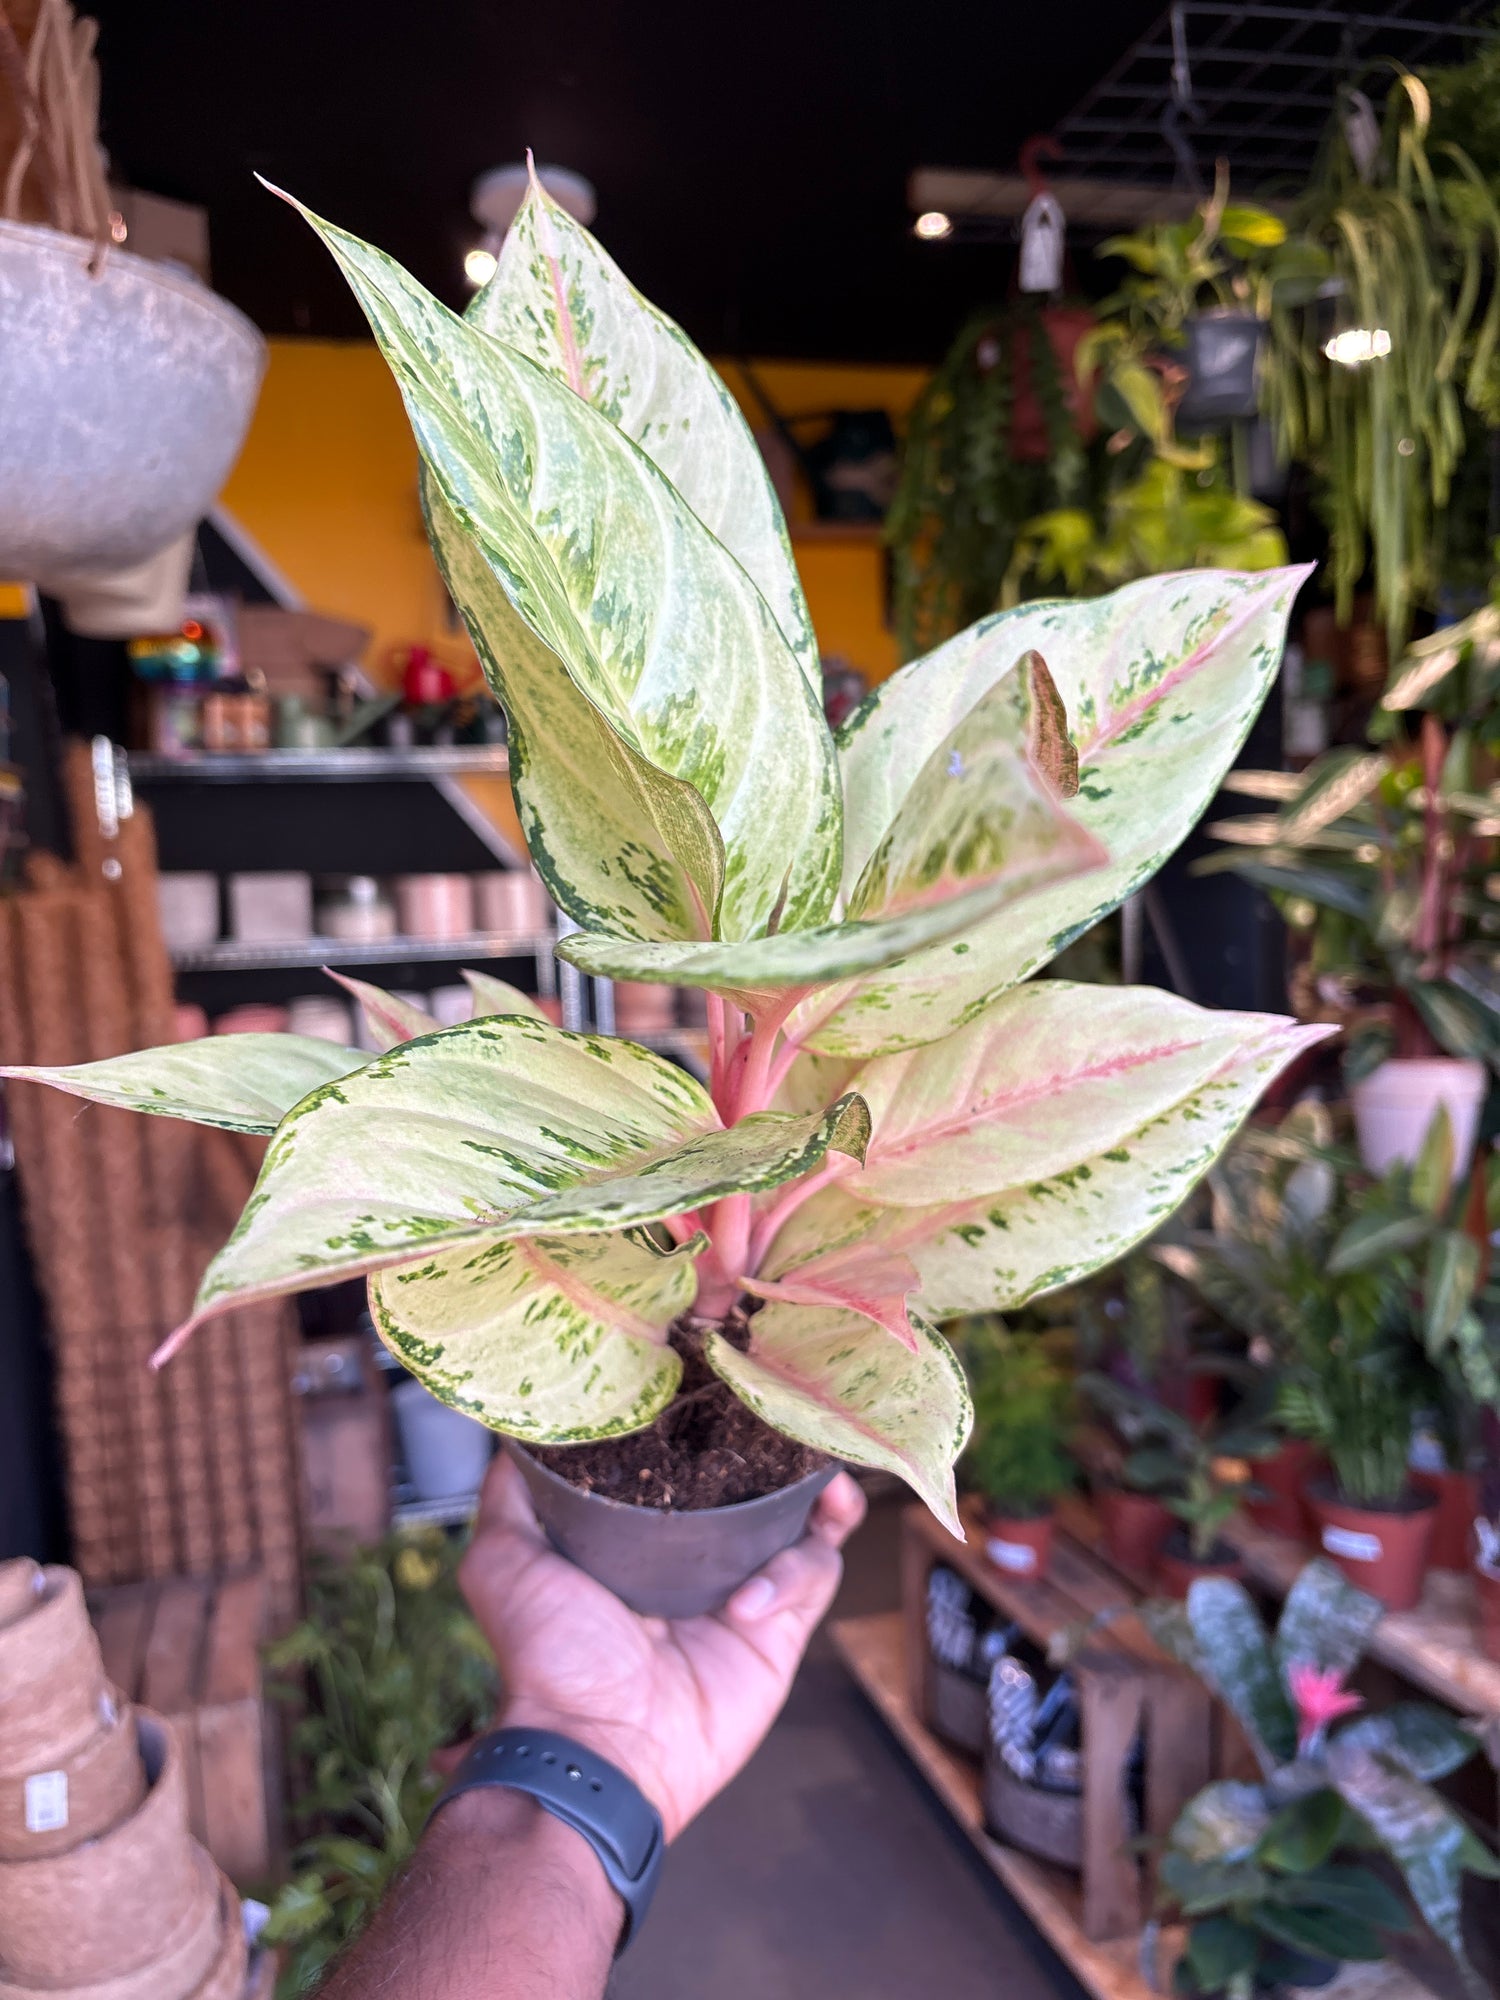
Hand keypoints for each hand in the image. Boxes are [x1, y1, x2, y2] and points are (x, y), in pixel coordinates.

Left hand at [457, 1454, 865, 1841]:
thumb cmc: (549, 1654)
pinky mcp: (782, 1632)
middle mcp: (697, 1558)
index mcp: (641, 1538)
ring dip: (820, 1498)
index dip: (714, 1430)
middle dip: (786, 1452)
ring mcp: (746, 1592)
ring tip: (822, 1487)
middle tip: (797, 1422)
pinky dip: (795, 1571)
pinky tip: (748, 1600)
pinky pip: (815, 1575)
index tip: (726, 1392)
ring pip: (807, 1524)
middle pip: (761, 1485)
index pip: (691, 1466)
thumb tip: (522, 1430)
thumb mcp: (503, 1559)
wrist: (598, 1746)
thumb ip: (512, 1493)